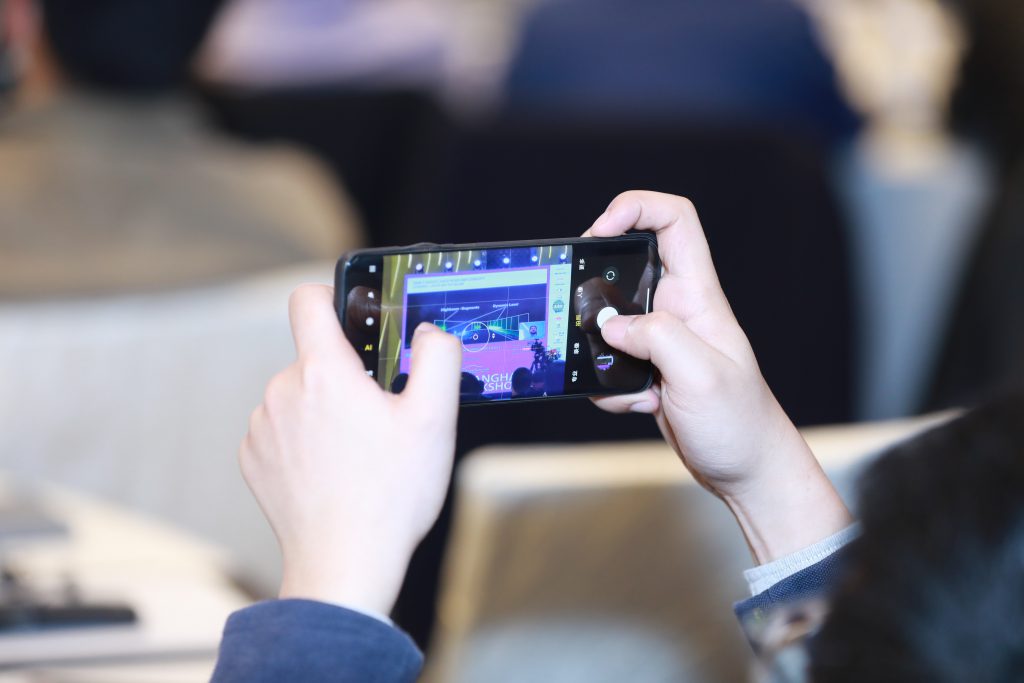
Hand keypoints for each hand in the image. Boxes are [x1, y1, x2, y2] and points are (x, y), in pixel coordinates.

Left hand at [240, 285, 461, 615]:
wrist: (344, 565)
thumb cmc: (390, 496)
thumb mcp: (435, 419)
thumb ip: (439, 357)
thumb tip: (429, 333)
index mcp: (323, 372)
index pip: (307, 299)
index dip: (332, 297)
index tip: (353, 318)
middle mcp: (282, 392)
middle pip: (314, 357)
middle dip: (345, 377)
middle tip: (379, 417)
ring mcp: (261, 428)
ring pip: (298, 396)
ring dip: (324, 411)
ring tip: (357, 453)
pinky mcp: (253, 460)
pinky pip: (280, 430)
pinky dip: (303, 441)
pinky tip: (332, 473)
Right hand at [587, 192, 851, 563]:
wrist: (749, 473)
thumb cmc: (741, 424)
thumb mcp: (701, 375)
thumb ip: (656, 338)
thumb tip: (610, 325)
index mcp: (699, 297)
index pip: (674, 221)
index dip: (635, 208)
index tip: (600, 231)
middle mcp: (678, 312)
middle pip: (628, 266)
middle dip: (597, 288)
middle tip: (580, 311)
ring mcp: (663, 343)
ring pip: (611, 322)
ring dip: (599, 350)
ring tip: (617, 379)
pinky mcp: (651, 372)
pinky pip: (611, 364)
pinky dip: (609, 385)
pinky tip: (635, 406)